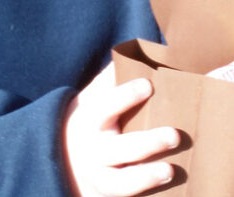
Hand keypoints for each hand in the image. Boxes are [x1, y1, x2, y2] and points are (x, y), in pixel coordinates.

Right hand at [63, 62, 179, 196]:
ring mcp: (100, 178)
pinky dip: (143, 196)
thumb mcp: (93, 97)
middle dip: (148, 143)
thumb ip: (113, 77)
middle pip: (120, 149)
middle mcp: (94, 151)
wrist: (58, 159)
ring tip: (170, 170)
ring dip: (146, 177)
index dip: (126, 96)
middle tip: (175, 135)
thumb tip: (144, 50)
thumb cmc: (89, 120)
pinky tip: (168, 191)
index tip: (148, 85)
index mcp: (91, 120)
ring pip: (121, 183)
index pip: (107, 106)